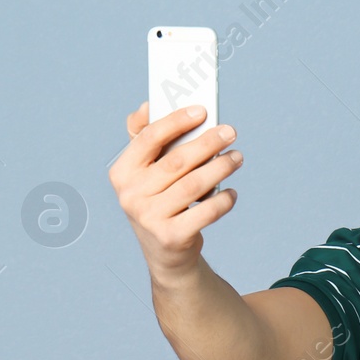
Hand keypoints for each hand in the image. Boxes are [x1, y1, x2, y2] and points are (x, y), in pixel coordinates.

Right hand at [107, 101, 241, 277]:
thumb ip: (144, 139)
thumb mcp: (145, 174)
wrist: (166, 254)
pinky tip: (232, 192)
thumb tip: (147, 106)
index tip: (202, 111)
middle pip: (176, 161)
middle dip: (208, 143)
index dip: (176, 121)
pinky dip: (223, 200)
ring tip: (237, 158)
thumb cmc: (159, 202)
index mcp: (122, 173)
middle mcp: (131, 196)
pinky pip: (205, 212)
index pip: (148, 138)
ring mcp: (149, 218)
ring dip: (220, 167)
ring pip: (194, 184)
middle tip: (230, 132)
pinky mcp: (171, 237)